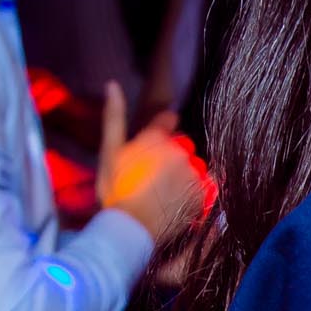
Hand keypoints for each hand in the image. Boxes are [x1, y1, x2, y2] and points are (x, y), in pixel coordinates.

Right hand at [95, 79, 210, 242]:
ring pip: (190, 167)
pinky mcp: (200, 192)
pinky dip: (191, 194)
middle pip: (179, 147)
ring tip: (162, 195)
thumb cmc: (115, 190)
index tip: (154, 145)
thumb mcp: (109, 152)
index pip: (167, 120)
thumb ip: (114, 117)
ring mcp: (191, 172)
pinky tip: (174, 203)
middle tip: (151, 180)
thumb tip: (112, 84)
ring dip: (180, 176)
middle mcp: (177, 150)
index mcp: (155, 138)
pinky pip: (201, 187)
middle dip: (169, 159)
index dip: (160, 131)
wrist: (130, 227)